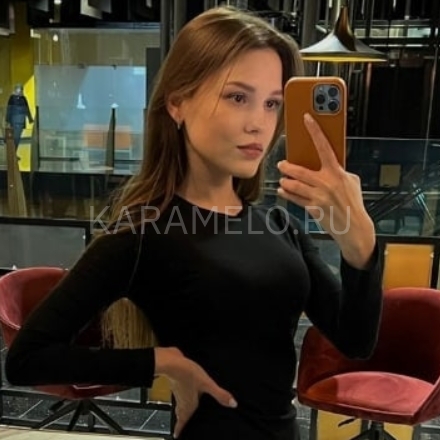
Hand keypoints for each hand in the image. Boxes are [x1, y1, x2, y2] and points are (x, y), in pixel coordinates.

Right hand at [155, 347, 236, 437]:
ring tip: (183, 412)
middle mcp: (182, 400)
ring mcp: (178, 391)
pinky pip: (179, 394)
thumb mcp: (206, 383)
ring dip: (181, 409)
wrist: (172, 361)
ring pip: (179, 404)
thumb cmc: (187, 373)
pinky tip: (186, 392)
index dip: (180, 428)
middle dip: (181, 420)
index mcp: (188, 405)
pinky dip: (181, 397)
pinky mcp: (177, 382)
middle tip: (181, 425)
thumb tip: (233, 404)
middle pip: (180, 414)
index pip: (183, 421)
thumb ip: (219, 394)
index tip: (177, 436)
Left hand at [277, 113, 374, 268]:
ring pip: (294, 185)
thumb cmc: (353, 203)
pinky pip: (295, 199)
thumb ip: (338, 172)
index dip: (315, 131)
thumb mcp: (351, 182)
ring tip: (283, 179)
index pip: (324, 146)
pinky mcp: (312, 208)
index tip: (306, 119)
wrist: (354, 227)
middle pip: (300, 170)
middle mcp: (326, 183)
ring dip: (286, 182)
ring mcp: (318, 196)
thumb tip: (327, 164)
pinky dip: (287, 194)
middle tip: (282, 165)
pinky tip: (283, 191)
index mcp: (337, 172)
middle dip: (287, 167)